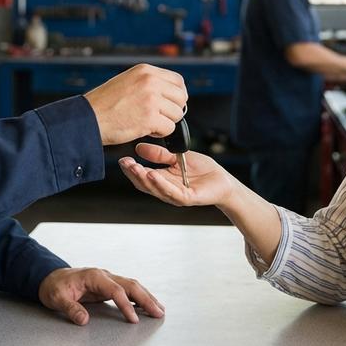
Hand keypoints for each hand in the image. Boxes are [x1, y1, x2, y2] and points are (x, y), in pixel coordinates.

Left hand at [38, 267, 164, 325]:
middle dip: (146, 299)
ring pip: (132, 286)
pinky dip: (139, 296)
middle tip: (158, 312)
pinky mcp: (108, 286)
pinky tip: (146, 304)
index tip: (134, 319)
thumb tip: (84, 319)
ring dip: (146, 296)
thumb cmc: (54, 286)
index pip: (115, 290)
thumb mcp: (57, 298)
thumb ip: (71, 308)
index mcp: (93, 276)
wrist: (50, 277)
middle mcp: (104, 275)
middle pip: (130, 285)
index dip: (126, 305)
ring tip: (159, 309)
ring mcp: (107, 279)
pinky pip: (128, 290)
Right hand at [85, 64, 186, 144]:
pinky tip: (145, 129)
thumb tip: (169, 93)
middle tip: (159, 116)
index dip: (177, 95)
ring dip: (165, 122)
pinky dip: (160, 133)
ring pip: (177, 114)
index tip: (170, 104)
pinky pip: (169, 128)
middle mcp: (150, 81)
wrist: (87, 118)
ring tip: (148, 122)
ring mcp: (151, 99)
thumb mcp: (126, 81)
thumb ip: (147, 83)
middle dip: (173, 110)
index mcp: (145, 70)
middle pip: (181, 97)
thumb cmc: (103, 104)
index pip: (178, 80)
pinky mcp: (150, 117)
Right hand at [118, 143, 237, 206]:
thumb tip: (139, 147)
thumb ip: (160, 154)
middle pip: (145, 184)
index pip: (143, 176)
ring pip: (156, 189)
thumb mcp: (178, 157)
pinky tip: (153, 175)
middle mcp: (166, 189)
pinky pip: (172, 192)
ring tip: (136, 168)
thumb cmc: (203, 170)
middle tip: (125, 163)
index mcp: (163, 179)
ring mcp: (176, 196)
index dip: (132, 169)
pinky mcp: (188, 198)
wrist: (223, 180)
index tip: (122, 159)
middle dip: (134, 174)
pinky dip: (161, 184)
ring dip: (144, 178)